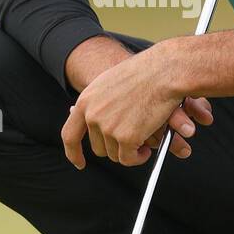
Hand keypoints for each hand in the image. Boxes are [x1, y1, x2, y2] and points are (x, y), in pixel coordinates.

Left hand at [61, 44, 212, 168]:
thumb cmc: (144, 73)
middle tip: (131, 142)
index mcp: (85, 101)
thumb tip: (93, 120)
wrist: (164, 71)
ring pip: (115, 155)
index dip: (73, 152)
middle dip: (115, 149)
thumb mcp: (111, 83)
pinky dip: (138, 158)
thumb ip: (99, 102)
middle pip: (98, 148)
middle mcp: (92, 115)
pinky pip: (128, 159)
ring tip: (143, 139)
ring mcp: (108, 127)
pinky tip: (147, 149)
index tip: (79, 163)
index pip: (69, 135)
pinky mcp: (125, 137)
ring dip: (129, 152)